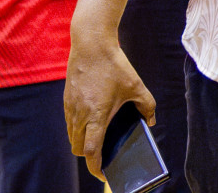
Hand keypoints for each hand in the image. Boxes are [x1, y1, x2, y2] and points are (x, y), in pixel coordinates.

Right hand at [64, 31, 155, 181]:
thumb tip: (150, 120)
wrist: (91, 43)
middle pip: (78, 148)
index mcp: (96, 115)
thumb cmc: (114, 65)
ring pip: (72, 136)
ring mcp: (70, 107)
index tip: (103, 174)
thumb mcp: (136, 85)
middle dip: (89, 156)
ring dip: (81, 142)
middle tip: (102, 156)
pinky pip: (69, 122)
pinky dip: (77, 128)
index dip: (95, 167)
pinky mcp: (66, 98)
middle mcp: (80, 115)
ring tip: (96, 139)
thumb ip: (147, 105)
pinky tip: (90, 121)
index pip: (91, 151)